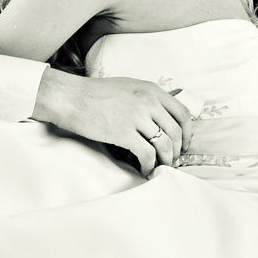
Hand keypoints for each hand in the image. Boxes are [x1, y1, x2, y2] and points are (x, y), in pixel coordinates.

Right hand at [33, 70, 191, 172]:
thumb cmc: (94, 93)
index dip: (187, 132)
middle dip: (176, 150)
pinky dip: (149, 166)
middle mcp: (148, 102)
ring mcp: (137, 117)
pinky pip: (146, 154)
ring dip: (165, 160)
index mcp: (151, 90)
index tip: (183, 143)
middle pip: (176, 132)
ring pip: (164, 145)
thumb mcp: (127, 87)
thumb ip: (146, 98)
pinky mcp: (124, 133)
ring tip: (160, 167)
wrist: (70, 97)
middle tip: (172, 160)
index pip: (182, 113)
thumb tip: (160, 116)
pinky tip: (144, 169)